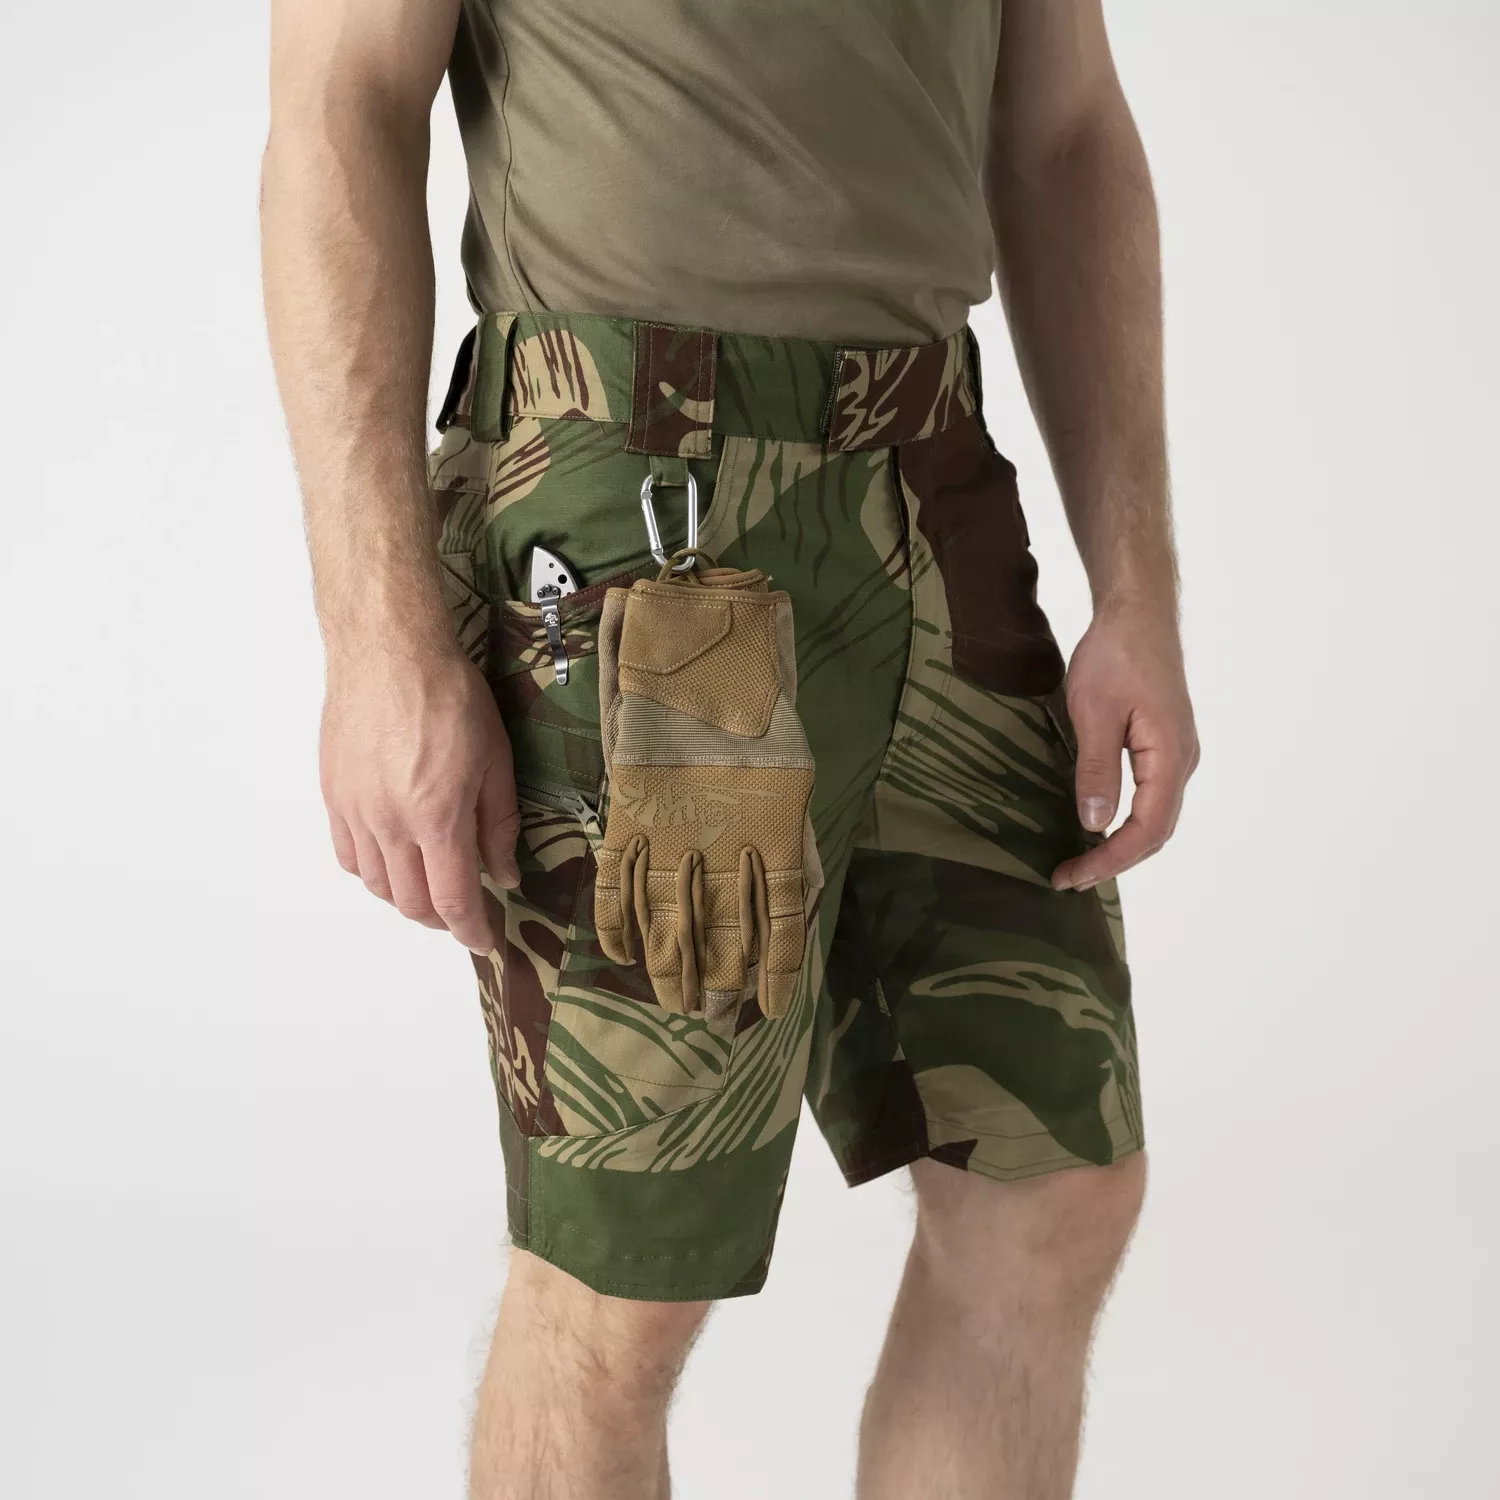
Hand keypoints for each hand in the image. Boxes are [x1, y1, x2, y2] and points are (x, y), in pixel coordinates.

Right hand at [320, 642, 519, 952]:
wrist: (388, 651)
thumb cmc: (450, 696)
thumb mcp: (495, 759)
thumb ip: (498, 825)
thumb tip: (503, 875)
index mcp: (436, 817)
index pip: (452, 899)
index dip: (470, 930)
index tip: (485, 943)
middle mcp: (389, 823)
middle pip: (410, 902)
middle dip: (441, 919)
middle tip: (464, 913)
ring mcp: (355, 811)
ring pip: (376, 884)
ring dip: (406, 899)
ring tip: (431, 888)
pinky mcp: (333, 795)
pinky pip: (348, 855)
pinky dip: (373, 873)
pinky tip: (392, 861)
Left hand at [1051, 601, 1198, 891]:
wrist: (1138, 611)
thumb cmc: (1116, 654)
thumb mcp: (1095, 712)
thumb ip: (1097, 769)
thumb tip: (1096, 824)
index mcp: (1170, 756)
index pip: (1148, 829)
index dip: (1110, 860)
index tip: (1071, 876)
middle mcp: (1182, 760)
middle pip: (1156, 831)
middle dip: (1114, 860)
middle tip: (1068, 877)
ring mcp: (1176, 752)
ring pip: (1155, 816)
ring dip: (1121, 844)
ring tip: (1081, 861)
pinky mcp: (1163, 743)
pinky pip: (1151, 796)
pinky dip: (1127, 820)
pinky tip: (1098, 824)